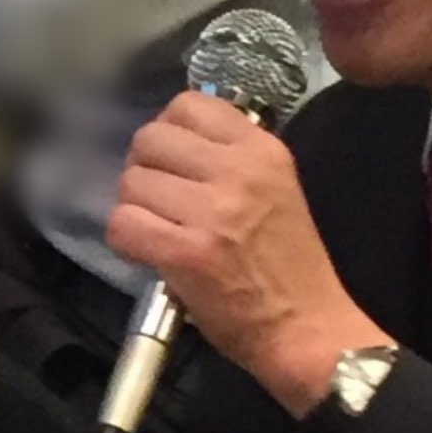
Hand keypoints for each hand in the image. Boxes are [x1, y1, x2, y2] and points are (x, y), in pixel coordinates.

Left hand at [109, 92, 392, 416]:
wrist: (307, 327)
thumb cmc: (290, 265)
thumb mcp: (277, 189)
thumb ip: (232, 159)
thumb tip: (175, 145)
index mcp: (262, 150)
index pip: (188, 105)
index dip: (169, 132)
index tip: (174, 161)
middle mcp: (238, 171)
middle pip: (150, 138)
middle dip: (144, 169)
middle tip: (159, 199)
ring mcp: (212, 211)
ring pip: (132, 182)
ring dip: (135, 207)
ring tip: (158, 229)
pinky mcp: (187, 252)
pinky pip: (124, 224)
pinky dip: (127, 240)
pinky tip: (149, 252)